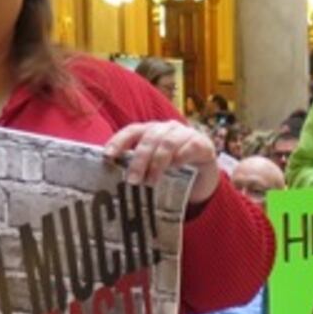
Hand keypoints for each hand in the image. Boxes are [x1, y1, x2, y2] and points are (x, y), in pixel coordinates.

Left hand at [103, 121, 218, 203]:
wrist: (204, 175)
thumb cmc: (173, 171)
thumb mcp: (153, 169)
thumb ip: (138, 170)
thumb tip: (111, 185)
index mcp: (151, 131)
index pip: (132, 131)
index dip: (119, 141)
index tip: (108, 157)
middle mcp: (166, 128)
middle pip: (149, 139)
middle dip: (138, 160)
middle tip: (132, 180)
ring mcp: (185, 134)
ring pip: (168, 142)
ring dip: (158, 163)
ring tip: (151, 182)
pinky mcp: (203, 143)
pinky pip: (191, 146)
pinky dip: (182, 156)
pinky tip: (176, 167)